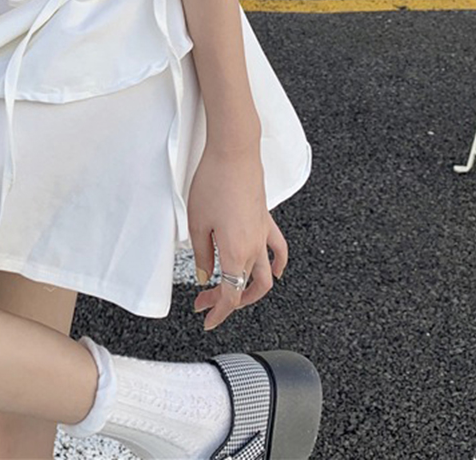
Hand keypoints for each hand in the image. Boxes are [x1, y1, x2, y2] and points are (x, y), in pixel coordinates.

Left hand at [188, 144, 287, 329]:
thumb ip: (202, 254)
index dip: (219, 312)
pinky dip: (278, 264)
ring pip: (265, 274)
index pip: (230, 295)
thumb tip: (204, 276)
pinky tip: (276, 271)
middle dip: (225, 301)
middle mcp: (254, 248)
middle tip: (204, 302)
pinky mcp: (266, 220)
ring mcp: (263, 234)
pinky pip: (278, 249)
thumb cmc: (213, 183)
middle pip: (244, 286)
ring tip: (235, 294)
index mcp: (236, 252)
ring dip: (251, 290)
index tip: (207, 321)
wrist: (234, 154)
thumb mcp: (197, 223)